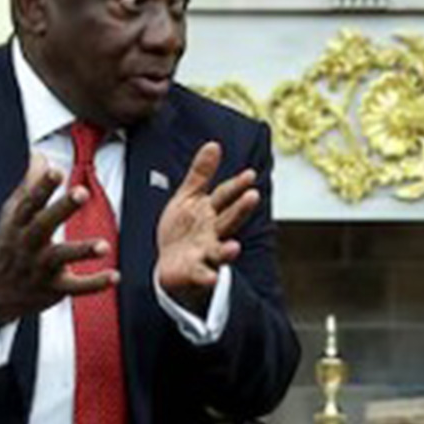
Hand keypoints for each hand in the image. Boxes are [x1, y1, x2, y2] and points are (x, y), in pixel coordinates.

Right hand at [0, 153, 116, 326]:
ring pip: (60, 257)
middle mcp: (28, 244)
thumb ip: (29, 185)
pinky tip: (115, 276)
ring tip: (104, 246)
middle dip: (62, 208)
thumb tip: (40, 155)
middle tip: (82, 192)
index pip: (29, 202)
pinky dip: (95, 283)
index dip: (41, 186)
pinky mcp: (54, 288)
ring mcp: (40, 268)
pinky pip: (76, 287)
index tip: (55, 171)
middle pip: (44, 224)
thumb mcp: (13, 215)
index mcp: (18, 224)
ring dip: (82, 250)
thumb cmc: (10, 244)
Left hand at [155, 142, 259, 316]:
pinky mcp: (195, 271)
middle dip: (241, 209)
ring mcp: (206, 253)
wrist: (170, 266)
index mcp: (211, 212)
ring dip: (228, 250)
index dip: (236, 185)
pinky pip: (202, 274)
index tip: (249, 174)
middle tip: (253, 197)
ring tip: (234, 248)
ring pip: (220, 250)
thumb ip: (201, 174)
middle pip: (228, 219)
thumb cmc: (183, 230)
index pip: (225, 196)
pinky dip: (207, 277)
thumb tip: (214, 144)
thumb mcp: (189, 197)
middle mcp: (213, 232)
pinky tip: (211, 278)